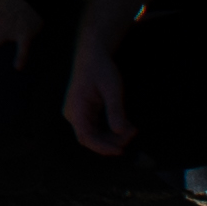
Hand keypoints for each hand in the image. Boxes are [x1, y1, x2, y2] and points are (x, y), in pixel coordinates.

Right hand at [63, 31, 134, 157]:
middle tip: (132, 133)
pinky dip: (111, 130)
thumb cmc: (100, 68)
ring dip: (114, 136)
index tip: (120, 150)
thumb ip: (115, 109)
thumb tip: (119, 131)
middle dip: (112, 141)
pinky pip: (97, 128)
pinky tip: (125, 125)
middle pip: (91, 138)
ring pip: (95, 135)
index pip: (86, 136)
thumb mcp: (112, 88)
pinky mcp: (85, 114)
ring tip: (132, 128)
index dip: (102, 146)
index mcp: (76, 108)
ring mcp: (79, 114)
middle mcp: (74, 114)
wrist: (93, 55)